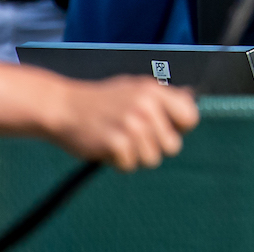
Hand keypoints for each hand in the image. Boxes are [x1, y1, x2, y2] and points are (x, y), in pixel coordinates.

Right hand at [48, 76, 199, 170]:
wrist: (63, 107)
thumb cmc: (101, 100)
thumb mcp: (135, 87)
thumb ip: (162, 96)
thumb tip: (191, 99)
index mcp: (155, 91)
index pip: (190, 117)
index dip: (179, 128)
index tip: (165, 130)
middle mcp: (147, 106)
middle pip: (172, 146)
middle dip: (154, 147)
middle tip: (134, 137)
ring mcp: (131, 125)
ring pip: (152, 159)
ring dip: (135, 156)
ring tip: (118, 140)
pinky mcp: (116, 143)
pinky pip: (130, 166)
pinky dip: (118, 162)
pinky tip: (106, 147)